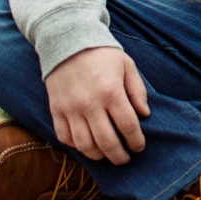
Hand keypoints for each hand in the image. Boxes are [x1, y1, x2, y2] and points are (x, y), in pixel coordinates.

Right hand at [44, 46, 149, 163]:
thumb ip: (137, 91)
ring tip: (107, 155)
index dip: (136, 141)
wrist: (68, 41)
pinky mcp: (56, 111)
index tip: (139, 146)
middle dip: (119, 156)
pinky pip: (65, 138)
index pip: (128, 126)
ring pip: (85, 145)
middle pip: (107, 142)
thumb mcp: (127, 65)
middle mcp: (90, 104)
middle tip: (125, 158)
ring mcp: (70, 109)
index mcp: (111, 91)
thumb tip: (144, 114)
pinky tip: (87, 145)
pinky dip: (76, 147)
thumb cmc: (102, 54)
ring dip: (98, 155)